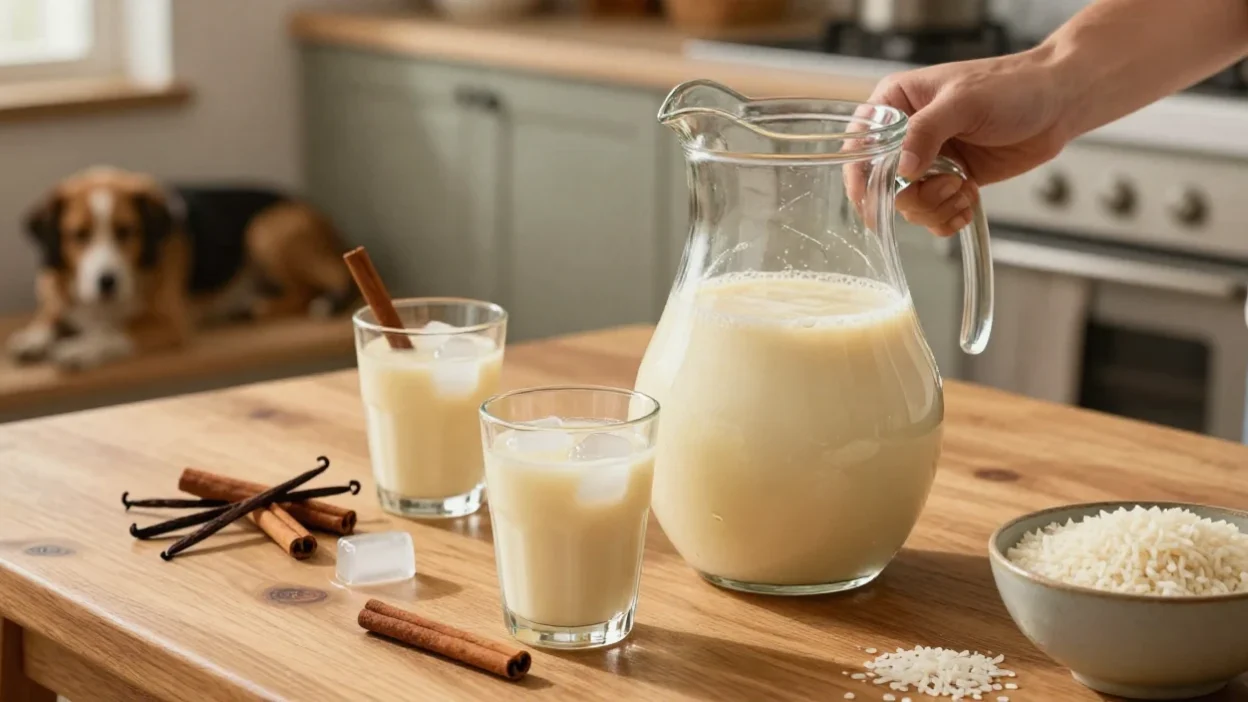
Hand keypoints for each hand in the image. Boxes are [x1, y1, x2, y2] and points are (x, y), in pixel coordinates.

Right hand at [874, 47, 1072, 235]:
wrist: (1058, 102)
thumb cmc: (1012, 87)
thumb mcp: (963, 102)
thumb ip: (926, 132)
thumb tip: (901, 170)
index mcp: (895, 104)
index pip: (860, 146)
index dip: (862, 177)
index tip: (876, 199)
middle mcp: (905, 136)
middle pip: (883, 186)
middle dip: (914, 196)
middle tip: (947, 185)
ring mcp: (928, 161)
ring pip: (908, 206)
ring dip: (936, 207)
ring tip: (964, 188)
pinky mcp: (950, 181)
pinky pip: (933, 214)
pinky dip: (949, 217)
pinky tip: (969, 201)